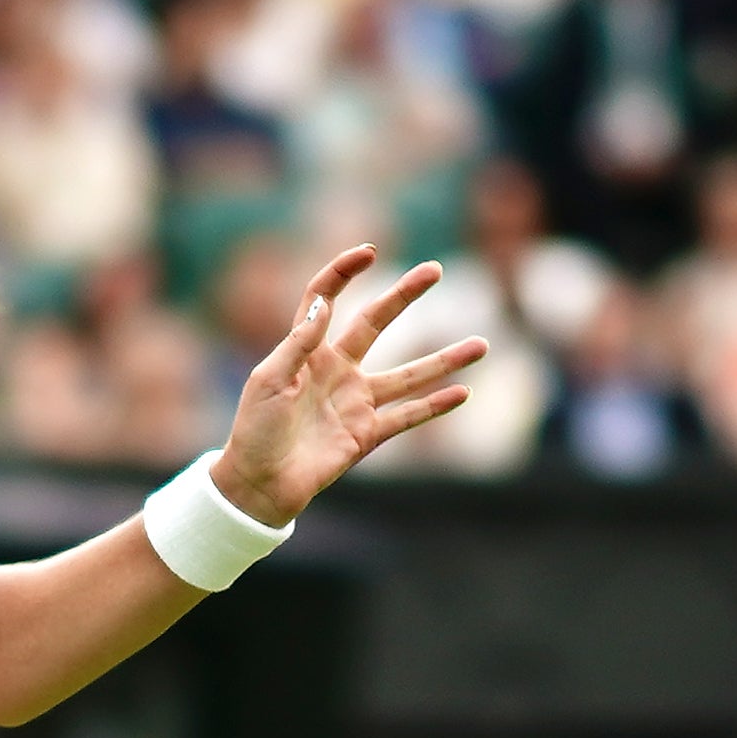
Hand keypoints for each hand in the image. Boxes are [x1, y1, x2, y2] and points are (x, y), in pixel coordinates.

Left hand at [211, 246, 485, 523]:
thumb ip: (298, 342)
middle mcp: (336, 370)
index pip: (325, 299)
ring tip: (482, 345)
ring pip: (408, 374)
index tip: (368, 252)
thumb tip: (324, 303)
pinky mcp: (366, 434)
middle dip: (405, 295)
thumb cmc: (254, 431)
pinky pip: (407, 416)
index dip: (342, 273)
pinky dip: (435, 406)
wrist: (259, 485)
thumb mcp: (267, 380)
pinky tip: (463, 392)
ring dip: (444, 360)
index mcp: (306, 351)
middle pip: (375, 323)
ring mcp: (355, 402)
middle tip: (435, 269)